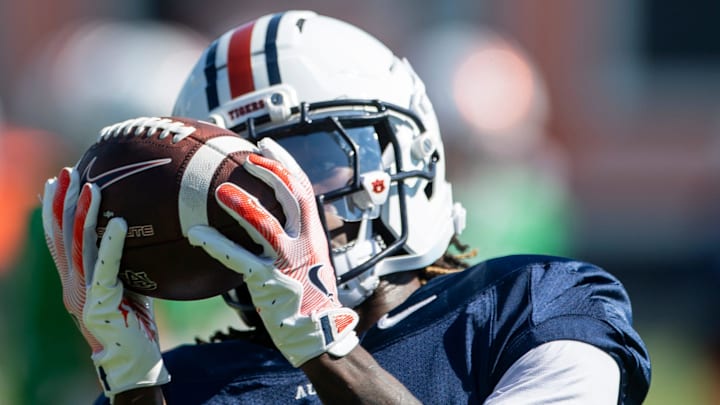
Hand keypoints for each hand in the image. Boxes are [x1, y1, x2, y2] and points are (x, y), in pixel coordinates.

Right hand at [42, 168, 168, 400]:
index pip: (59, 239)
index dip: (54, 211)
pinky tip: (116, 222)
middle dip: (62, 202)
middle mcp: (71, 284)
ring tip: (90, 186)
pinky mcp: (98, 303)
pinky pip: (105, 267)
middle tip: (66, 172)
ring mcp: (81, 294)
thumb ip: (124, 260)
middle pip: (62, 236)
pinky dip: (110, 243)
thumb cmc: (134, 321)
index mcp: (74, 280)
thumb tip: (140, 229)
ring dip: (83, 214)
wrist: (134, 359)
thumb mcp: (127, 284)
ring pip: (79, 246)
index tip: (55, 183)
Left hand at [188, 138, 358, 366]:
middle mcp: (306, 243)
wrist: (320, 333)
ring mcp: (289, 263)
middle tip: (248, 156)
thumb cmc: (309, 297)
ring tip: (220, 189)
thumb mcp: (310, 261)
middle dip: (272, 171)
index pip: (303, 190)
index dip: (286, 164)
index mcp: (314, 235)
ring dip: (243, 204)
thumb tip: (270, 217)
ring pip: (267, 225)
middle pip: (293, 197)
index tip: (267, 145)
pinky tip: (196, 234)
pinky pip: (241, 260)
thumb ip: (294, 238)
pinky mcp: (271, 284)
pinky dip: (218, 244)